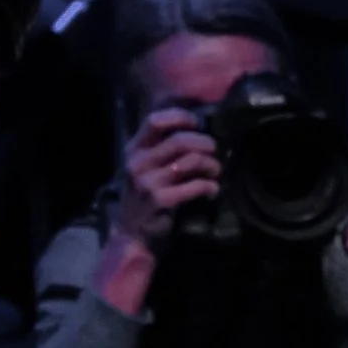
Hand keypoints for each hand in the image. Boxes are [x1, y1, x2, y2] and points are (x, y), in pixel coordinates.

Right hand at [115, 108, 219, 247]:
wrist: (131, 229)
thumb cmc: (145, 193)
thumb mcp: (145, 165)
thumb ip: (161, 147)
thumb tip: (197, 129)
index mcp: (134, 149)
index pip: (155, 121)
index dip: (180, 118)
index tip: (196, 124)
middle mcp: (138, 162)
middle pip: (179, 141)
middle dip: (205, 143)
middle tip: (214, 151)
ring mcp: (148, 182)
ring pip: (191, 161)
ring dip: (211, 164)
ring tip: (215, 171)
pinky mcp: (161, 200)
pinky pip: (195, 185)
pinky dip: (210, 186)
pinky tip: (212, 190)